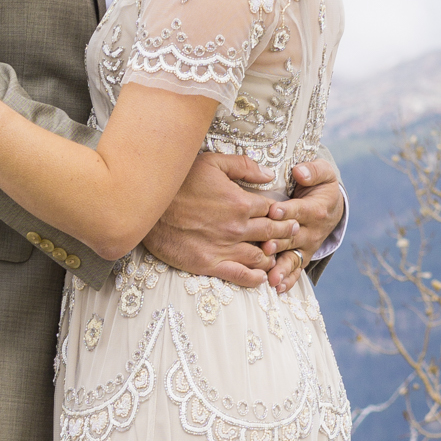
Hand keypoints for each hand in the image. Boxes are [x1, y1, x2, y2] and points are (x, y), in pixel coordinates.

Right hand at [143, 151, 296, 290]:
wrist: (147, 205)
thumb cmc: (178, 180)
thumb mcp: (211, 162)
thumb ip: (243, 166)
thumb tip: (268, 175)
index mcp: (240, 202)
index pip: (273, 210)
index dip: (282, 213)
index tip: (286, 215)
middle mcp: (237, 227)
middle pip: (272, 234)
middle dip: (284, 234)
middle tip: (292, 234)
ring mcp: (224, 247)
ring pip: (260, 257)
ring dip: (272, 257)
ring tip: (277, 255)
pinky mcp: (209, 263)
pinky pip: (240, 276)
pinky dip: (255, 278)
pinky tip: (261, 277)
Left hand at [267, 158, 344, 293]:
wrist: (331, 205)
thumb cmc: (320, 185)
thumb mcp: (323, 172)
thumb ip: (313, 170)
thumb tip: (300, 172)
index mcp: (316, 209)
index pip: (299, 210)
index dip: (286, 211)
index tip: (273, 211)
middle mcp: (312, 231)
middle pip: (293, 237)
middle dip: (279, 243)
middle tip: (265, 247)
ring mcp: (307, 246)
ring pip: (294, 258)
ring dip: (283, 268)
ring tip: (272, 277)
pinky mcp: (303, 256)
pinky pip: (296, 270)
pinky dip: (288, 280)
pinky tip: (277, 288)